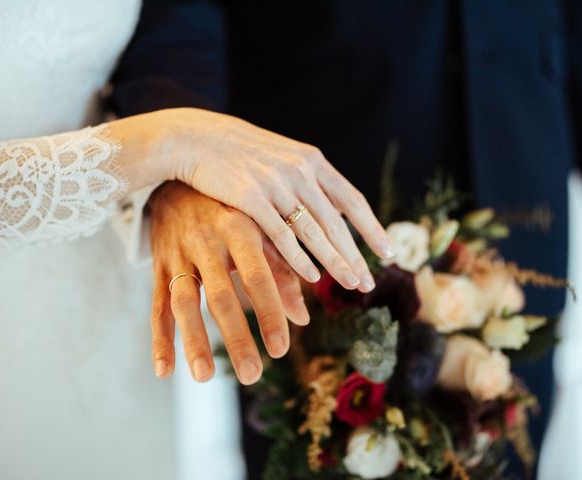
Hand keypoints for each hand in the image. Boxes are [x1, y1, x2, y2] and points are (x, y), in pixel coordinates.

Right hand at [112, 108, 391, 292]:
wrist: (193, 137)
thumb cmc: (238, 152)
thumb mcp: (279, 156)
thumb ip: (304, 177)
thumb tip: (328, 203)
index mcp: (311, 160)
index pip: (351, 199)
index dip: (371, 227)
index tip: (387, 251)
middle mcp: (300, 171)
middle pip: (337, 222)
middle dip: (356, 255)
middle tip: (369, 281)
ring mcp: (277, 183)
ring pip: (315, 231)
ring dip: (336, 261)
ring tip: (352, 284)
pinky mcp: (251, 197)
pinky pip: (282, 235)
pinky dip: (300, 258)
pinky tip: (313, 277)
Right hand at [147, 181, 309, 384]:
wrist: (180, 179)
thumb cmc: (233, 208)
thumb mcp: (261, 230)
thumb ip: (283, 271)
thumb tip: (303, 319)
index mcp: (240, 229)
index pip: (259, 276)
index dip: (270, 312)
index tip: (281, 349)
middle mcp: (208, 243)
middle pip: (221, 296)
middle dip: (236, 337)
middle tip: (252, 375)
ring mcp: (179, 255)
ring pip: (184, 302)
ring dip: (193, 341)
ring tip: (204, 378)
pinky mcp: (158, 266)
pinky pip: (156, 306)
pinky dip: (158, 339)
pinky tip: (163, 371)